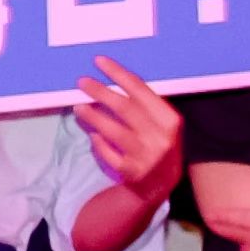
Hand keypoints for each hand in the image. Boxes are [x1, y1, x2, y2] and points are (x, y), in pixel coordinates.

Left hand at [77, 56, 182, 196]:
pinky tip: (92, 134)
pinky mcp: (131, 172)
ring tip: (79, 107)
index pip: (141, 90)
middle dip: (100, 92)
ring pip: (113, 130)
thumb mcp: (164, 127)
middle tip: (82, 82)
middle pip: (124, 108)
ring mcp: (145, 156)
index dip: (118, 74)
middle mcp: (160, 138)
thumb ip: (147, 108)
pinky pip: (108, 152)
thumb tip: (114, 81)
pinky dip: (98, 142)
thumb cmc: (159, 148)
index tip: (99, 62)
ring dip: (93, 116)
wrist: (159, 189)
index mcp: (170, 121)